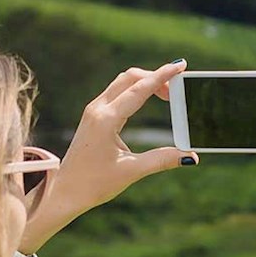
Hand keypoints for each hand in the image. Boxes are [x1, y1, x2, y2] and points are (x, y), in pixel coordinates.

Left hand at [21, 61, 190, 250]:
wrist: (65, 191)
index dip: (162, 76)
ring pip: (122, 82)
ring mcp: (94, 111)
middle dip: (155, 77)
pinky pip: (116, 92)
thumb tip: (190, 156)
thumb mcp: (132, 172)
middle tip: (178, 87)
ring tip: (168, 93)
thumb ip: (162, 160)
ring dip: (145, 82)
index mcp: (106, 120)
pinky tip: (147, 97)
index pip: (139, 89)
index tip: (181, 65)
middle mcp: (98, 110)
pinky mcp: (93, 116)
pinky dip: (135, 89)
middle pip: (130, 78)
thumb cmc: (94, 183)